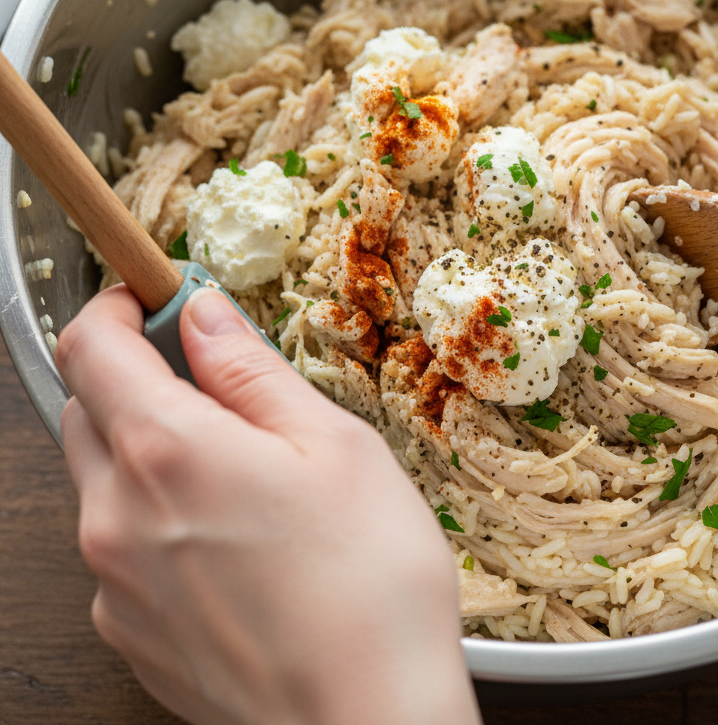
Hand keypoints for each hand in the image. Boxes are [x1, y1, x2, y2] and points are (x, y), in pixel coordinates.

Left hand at [58, 285, 480, 724]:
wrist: (366, 724)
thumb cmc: (368, 583)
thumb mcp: (332, 444)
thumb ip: (253, 371)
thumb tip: (208, 317)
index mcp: (167, 450)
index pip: (92, 345)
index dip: (121, 305)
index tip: (157, 298)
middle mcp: (116, 516)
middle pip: (87, 409)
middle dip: (138, 374)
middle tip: (217, 378)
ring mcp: (115, 584)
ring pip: (104, 480)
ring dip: (150, 448)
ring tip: (244, 470)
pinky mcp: (131, 634)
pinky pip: (121, 548)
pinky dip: (158, 517)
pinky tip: (237, 540)